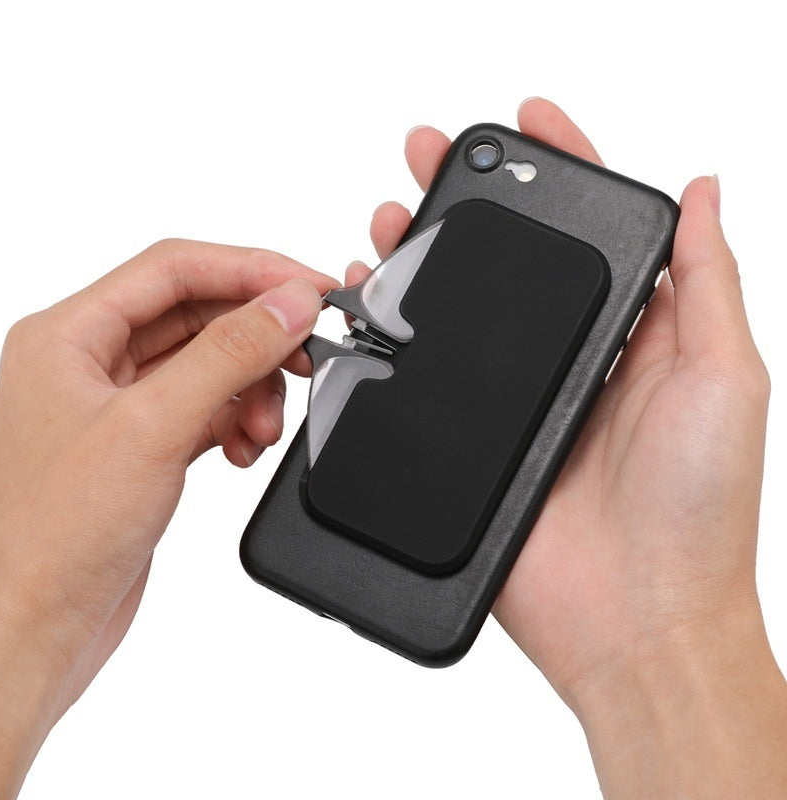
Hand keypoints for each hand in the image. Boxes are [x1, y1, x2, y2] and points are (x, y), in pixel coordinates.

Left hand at [0, 240, 339, 797]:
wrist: (35, 626)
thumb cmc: (53, 536)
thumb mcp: (153, 427)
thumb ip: (228, 355)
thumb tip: (287, 305)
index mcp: (69, 334)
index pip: (176, 269)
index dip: (251, 270)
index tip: (309, 289)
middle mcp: (91, 361)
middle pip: (199, 314)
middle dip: (257, 338)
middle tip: (308, 355)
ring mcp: (121, 406)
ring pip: (210, 363)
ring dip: (252, 387)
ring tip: (265, 427)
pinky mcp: (146, 446)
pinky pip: (210, 407)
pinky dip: (240, 420)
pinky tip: (247, 448)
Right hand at [367, 99, 786, 796]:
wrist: (635, 621)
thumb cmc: (699, 510)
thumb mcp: (727, 378)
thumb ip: (707, 283)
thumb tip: (705, 190)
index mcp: (630, 338)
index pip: (588, 233)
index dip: (562, 166)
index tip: (530, 119)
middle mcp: (567, 363)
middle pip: (510, 263)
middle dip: (471, 200)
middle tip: (432, 155)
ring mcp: (513, 405)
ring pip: (457, 314)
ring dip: (422, 258)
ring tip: (388, 218)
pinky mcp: (471, 448)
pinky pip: (424, 382)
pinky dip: (394, 338)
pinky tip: (369, 306)